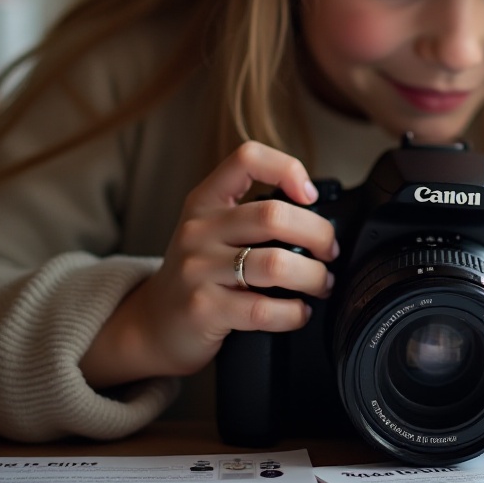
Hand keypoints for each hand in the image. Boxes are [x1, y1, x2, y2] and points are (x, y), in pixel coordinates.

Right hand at [80, 141, 337, 387]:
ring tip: (321, 283)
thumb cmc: (200, 274)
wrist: (153, 324)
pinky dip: (294, 313)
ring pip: (275, 264)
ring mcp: (198, 269)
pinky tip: (300, 312)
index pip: (247, 158)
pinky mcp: (203, 309)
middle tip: (330, 251)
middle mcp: (198, 229)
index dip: (287, 168)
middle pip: (273, 215)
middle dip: (319, 234)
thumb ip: (253, 215)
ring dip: (313, 276)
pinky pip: (263, 309)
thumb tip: (320, 217)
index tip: (309, 195)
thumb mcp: (214, 231)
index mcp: (205, 200)